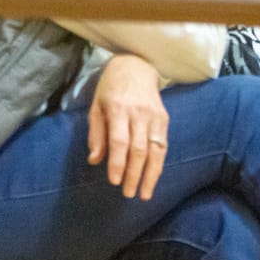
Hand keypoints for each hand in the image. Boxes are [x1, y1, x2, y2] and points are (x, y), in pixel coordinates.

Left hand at [88, 54, 169, 199]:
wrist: (137, 65)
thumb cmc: (111, 88)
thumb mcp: (96, 107)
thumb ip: (96, 134)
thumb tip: (95, 160)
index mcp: (119, 109)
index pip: (120, 141)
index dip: (118, 163)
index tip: (115, 182)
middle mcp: (140, 113)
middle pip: (139, 149)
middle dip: (135, 174)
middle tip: (129, 193)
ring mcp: (155, 115)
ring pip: (156, 149)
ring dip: (151, 174)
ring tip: (145, 192)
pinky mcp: (164, 118)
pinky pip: (163, 144)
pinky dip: (159, 163)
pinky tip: (154, 176)